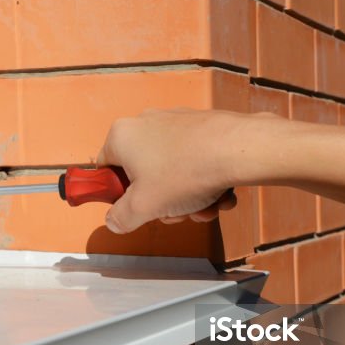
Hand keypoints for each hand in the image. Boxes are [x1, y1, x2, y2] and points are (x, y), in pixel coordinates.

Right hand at [96, 109, 270, 233]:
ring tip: (204, 207)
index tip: (132, 209)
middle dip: (161, 202)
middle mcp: (146, 123)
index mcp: (122, 136)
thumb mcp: (143, 207)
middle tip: (175, 213)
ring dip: (187, 198)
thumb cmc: (186, 172)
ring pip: (172, 172)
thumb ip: (121, 217)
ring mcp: (175, 123)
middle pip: (143, 175)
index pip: (105, 170)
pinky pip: (193, 161)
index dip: (117, 195)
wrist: (239, 150)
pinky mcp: (200, 127)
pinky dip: (204, 182)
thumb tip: (114, 221)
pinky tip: (219, 195)